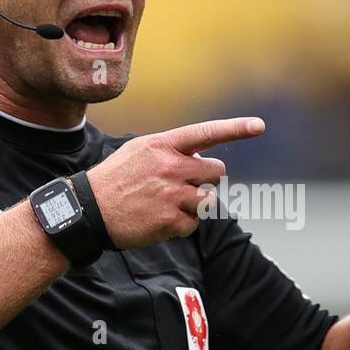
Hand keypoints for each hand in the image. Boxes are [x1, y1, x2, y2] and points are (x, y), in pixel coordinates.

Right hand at [87, 117, 264, 248]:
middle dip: (207, 180)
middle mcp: (171, 167)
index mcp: (163, 146)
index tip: (259, 126)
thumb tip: (201, 157)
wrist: (90, 211)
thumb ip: (170, 150)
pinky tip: (160, 219)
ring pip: (209, 200)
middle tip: (185, 185)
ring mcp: (172, 195)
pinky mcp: (171, 221)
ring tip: (168, 204)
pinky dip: (182, 224)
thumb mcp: (138, 151)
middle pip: (217, 172)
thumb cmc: (116, 179)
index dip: (236, 128)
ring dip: (196, 204)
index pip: (206, 133)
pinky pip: (194, 223)